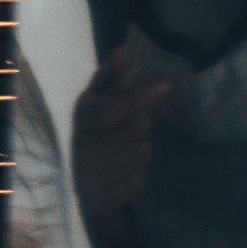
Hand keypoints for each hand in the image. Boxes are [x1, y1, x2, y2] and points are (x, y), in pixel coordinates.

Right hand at [71, 47, 169, 217]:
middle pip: (133, 129)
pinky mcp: (100, 199)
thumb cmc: (99, 132)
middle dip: (144, 123)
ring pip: (141, 155)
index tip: (165, 85)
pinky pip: (137, 183)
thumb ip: (113, 77)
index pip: (110, 106)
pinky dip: (138, 177)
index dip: (137, 97)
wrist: (85, 186)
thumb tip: (124, 48)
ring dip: (142, 150)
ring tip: (131, 148)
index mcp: (82, 115)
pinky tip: (127, 174)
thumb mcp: (102, 101)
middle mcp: (81, 145)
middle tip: (144, 120)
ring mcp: (88, 175)